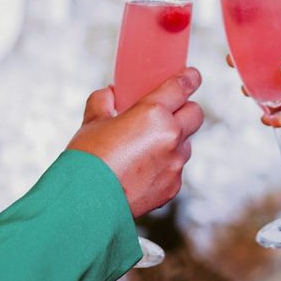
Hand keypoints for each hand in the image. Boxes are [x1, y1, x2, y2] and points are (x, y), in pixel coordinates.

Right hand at [67, 68, 203, 217]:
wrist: (85, 204)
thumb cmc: (87, 160)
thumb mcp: (92, 123)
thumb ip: (103, 101)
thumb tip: (111, 93)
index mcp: (153, 113)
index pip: (182, 87)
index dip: (190, 78)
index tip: (192, 75)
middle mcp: (171, 136)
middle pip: (195, 114)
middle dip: (185, 110)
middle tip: (168, 112)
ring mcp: (175, 163)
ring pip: (185, 143)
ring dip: (174, 140)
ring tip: (146, 147)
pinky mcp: (173, 186)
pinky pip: (175, 168)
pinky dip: (165, 165)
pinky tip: (141, 170)